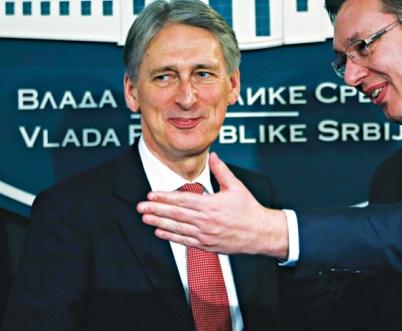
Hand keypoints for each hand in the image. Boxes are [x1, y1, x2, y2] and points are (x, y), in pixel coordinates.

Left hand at [136, 153, 289, 259]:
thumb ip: (222, 171)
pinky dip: (171, 236)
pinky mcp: (207, 245)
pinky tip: (160, 232)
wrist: (260, 233)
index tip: (152, 194)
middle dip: (156, 209)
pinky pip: (185, 241)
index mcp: (212, 205)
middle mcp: (206, 221)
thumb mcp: (236, 187)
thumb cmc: (249, 210)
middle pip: (176, 214)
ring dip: (159, 222)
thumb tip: (213, 156)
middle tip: (141, 206)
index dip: (165, 197)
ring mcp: (205, 235)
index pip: (183, 199)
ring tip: (145, 217)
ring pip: (178, 228)